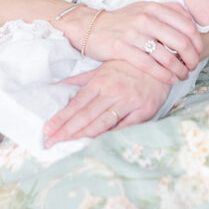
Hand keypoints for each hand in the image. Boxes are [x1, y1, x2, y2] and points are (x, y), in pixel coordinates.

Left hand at [43, 61, 169, 144]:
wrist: (161, 63)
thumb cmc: (128, 67)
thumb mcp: (102, 69)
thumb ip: (80, 80)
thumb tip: (56, 87)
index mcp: (101, 81)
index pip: (76, 103)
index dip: (61, 117)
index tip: (47, 130)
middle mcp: (113, 91)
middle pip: (86, 115)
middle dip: (67, 130)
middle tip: (50, 142)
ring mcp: (129, 102)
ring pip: (102, 123)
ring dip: (83, 135)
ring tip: (67, 145)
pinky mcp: (144, 112)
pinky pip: (124, 127)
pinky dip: (110, 136)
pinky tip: (97, 145)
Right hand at [61, 1, 201, 83]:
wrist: (90, 26)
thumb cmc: (122, 20)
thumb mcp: (144, 8)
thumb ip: (167, 11)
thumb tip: (191, 22)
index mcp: (153, 7)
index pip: (186, 25)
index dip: (197, 42)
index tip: (198, 52)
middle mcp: (145, 19)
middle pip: (180, 42)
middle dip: (191, 58)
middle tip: (192, 66)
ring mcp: (133, 34)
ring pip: (166, 56)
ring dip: (179, 69)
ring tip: (182, 75)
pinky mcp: (121, 49)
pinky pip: (149, 66)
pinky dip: (164, 75)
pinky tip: (169, 79)